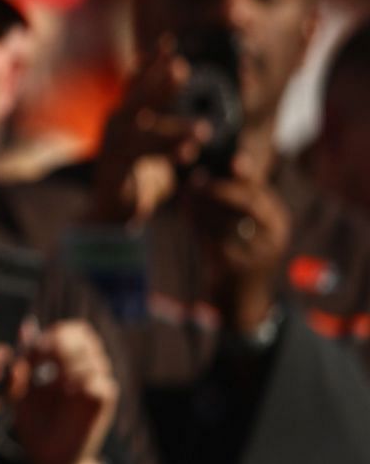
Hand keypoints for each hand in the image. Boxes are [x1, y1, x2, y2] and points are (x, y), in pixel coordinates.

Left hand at [11, 320, 117, 463]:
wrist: (47, 456)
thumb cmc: (35, 420)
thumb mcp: (20, 387)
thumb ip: (23, 360)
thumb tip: (25, 326)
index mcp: (68, 360)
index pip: (72, 329)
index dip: (53, 334)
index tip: (32, 351)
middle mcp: (87, 367)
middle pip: (86, 336)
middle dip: (59, 344)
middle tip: (40, 360)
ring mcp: (98, 383)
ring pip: (93, 357)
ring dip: (67, 365)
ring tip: (50, 384)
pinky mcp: (104, 401)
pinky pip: (99, 381)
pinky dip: (79, 382)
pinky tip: (65, 392)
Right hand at [91, 37, 206, 225]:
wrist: (114, 213)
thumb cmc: (143, 175)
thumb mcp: (163, 144)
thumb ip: (175, 125)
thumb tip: (203, 109)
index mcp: (128, 115)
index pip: (138, 82)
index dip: (150, 63)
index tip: (168, 43)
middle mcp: (116, 125)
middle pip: (135, 98)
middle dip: (157, 83)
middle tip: (181, 68)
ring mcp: (110, 147)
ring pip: (139, 129)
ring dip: (171, 127)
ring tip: (203, 129)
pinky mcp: (111, 169)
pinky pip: (138, 157)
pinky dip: (164, 152)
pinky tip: (188, 152)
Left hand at [181, 151, 289, 332]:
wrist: (239, 300)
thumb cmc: (239, 255)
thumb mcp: (248, 228)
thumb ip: (238, 202)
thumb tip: (217, 169)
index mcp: (278, 223)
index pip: (261, 193)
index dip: (245, 176)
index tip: (230, 162)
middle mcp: (273, 238)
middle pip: (248, 203)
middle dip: (220, 189)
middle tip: (196, 179)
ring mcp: (256, 255)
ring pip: (227, 220)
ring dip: (202, 204)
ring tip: (186, 193)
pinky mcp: (234, 269)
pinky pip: (211, 240)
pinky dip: (196, 224)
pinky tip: (184, 212)